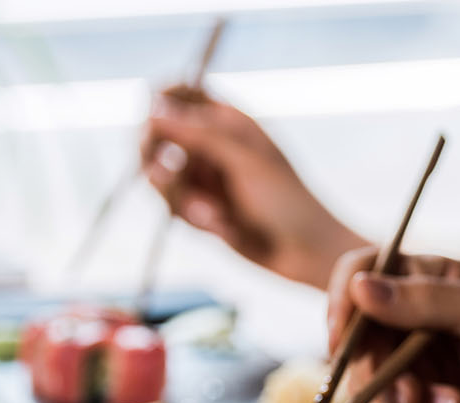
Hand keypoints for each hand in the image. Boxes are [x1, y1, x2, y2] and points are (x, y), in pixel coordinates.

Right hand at [141, 87, 365, 287]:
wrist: (306, 251)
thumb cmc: (286, 200)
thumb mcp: (244, 160)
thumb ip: (199, 133)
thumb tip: (153, 111)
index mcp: (228, 120)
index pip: (179, 93)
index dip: (160, 102)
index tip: (153, 123)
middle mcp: (211, 145)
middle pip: (158, 134)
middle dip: (155, 154)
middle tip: (165, 174)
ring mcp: (204, 177)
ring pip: (160, 174)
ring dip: (180, 195)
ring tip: (212, 214)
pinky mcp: (200, 209)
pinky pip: (175, 206)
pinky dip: (195, 217)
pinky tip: (224, 228)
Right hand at [325, 248, 459, 402]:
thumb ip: (430, 299)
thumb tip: (360, 285)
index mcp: (433, 286)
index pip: (363, 274)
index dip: (344, 299)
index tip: (344, 331)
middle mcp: (414, 332)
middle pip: (354, 343)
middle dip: (377, 373)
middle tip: (415, 396)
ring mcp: (415, 381)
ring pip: (367, 395)